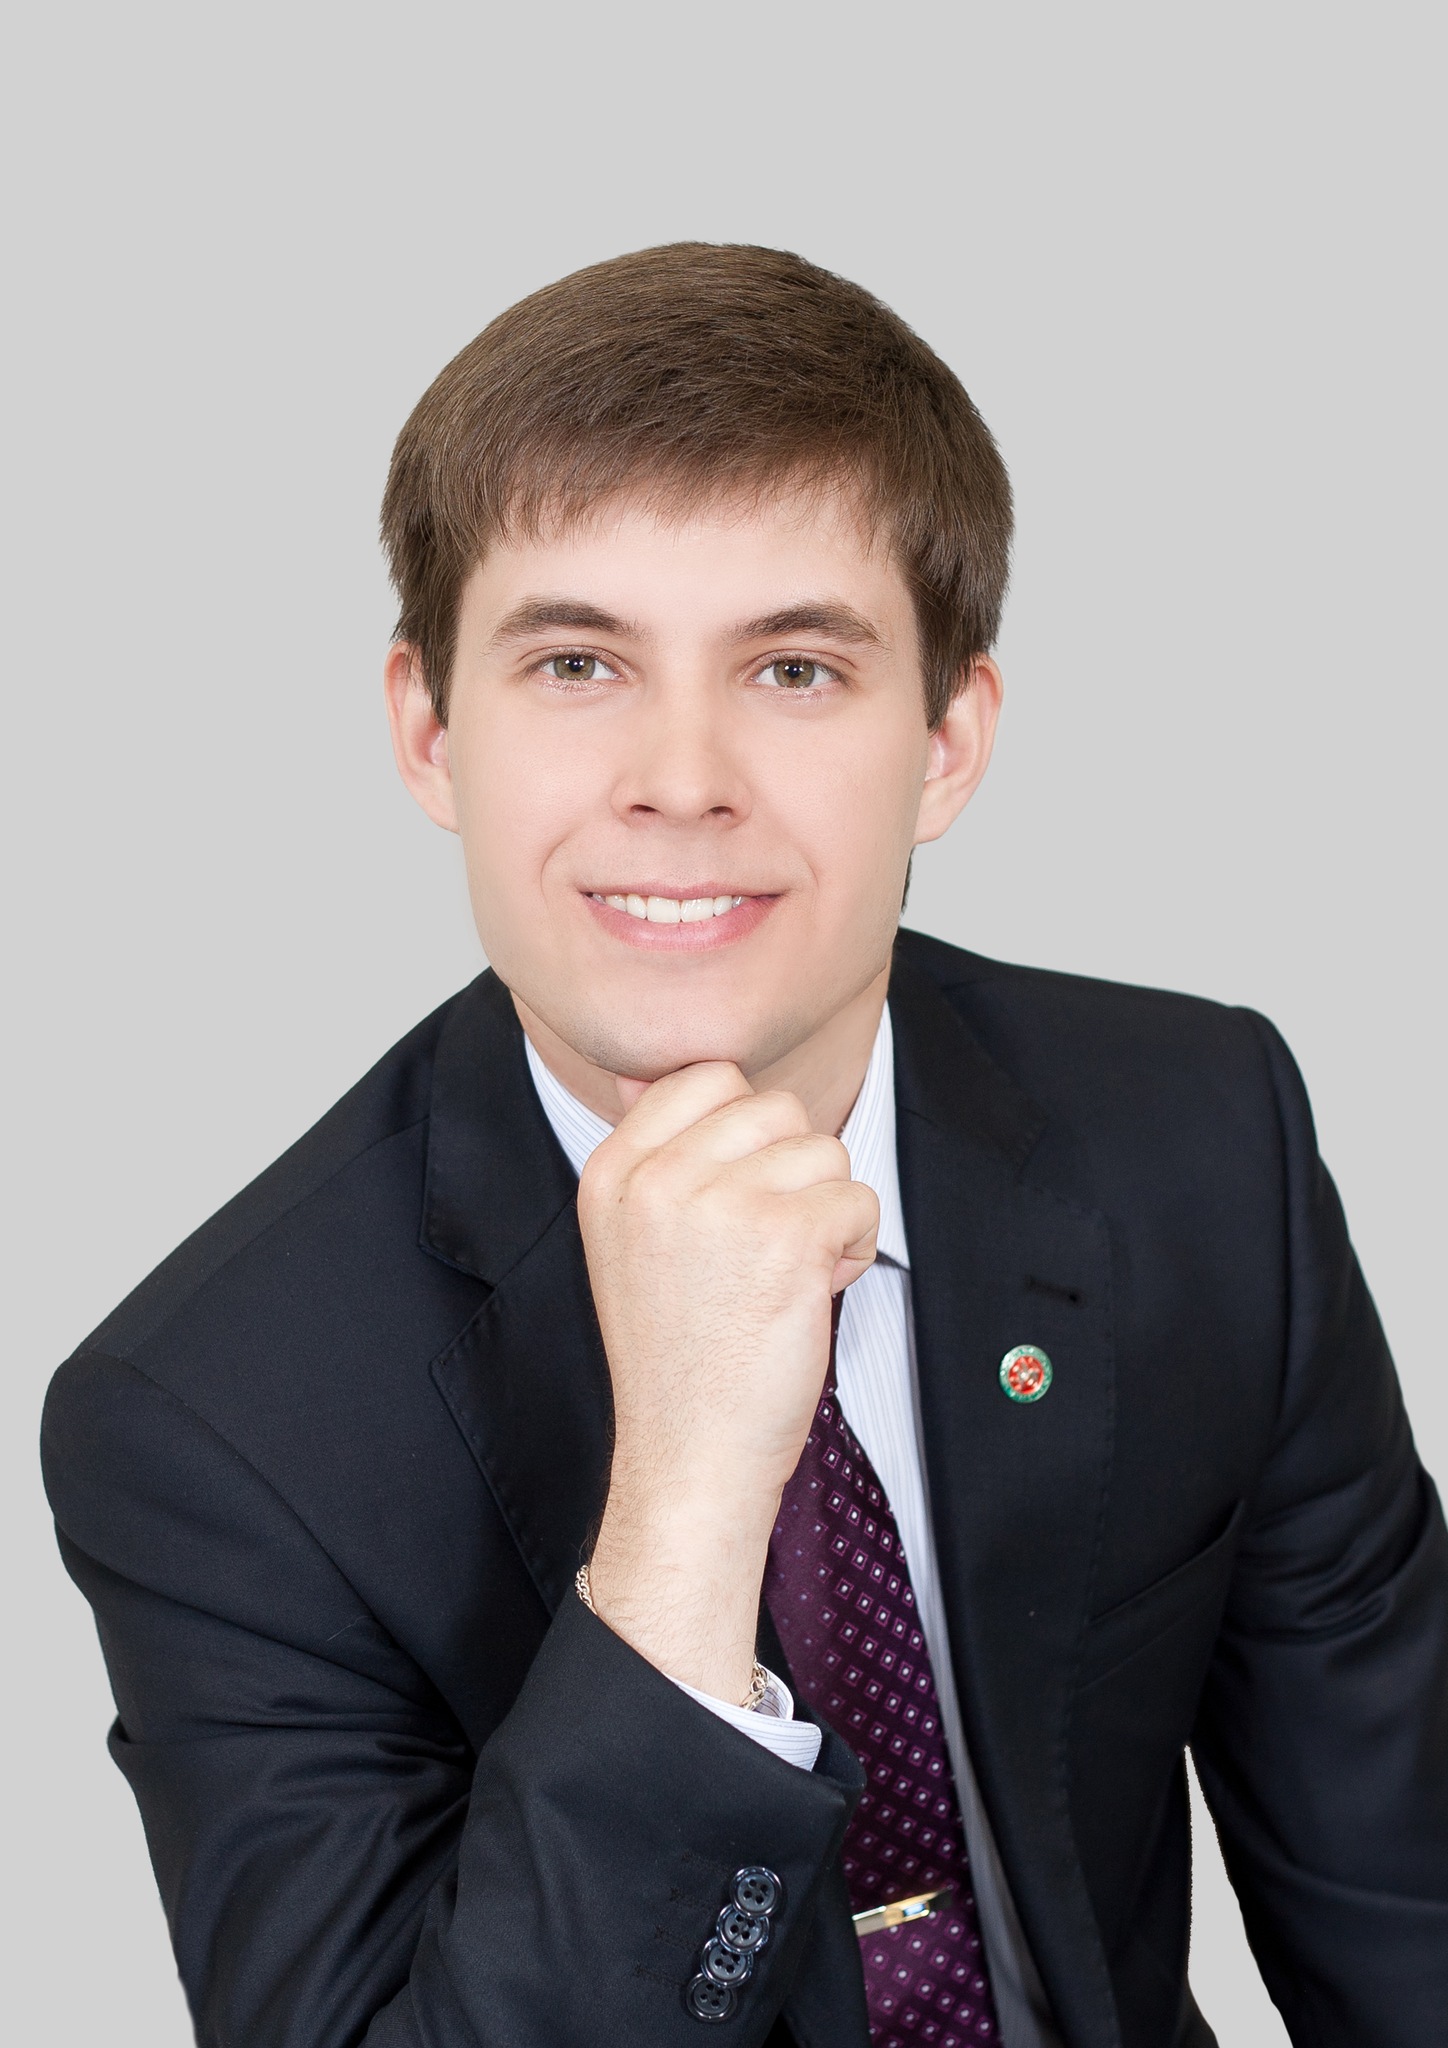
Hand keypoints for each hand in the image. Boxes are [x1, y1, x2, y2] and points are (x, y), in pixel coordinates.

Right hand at [577, 1064, 877, 1701]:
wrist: (690, 1458)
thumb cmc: (678, 1356)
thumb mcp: (630, 1241)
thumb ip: (649, 1156)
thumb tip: (651, 1075)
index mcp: (614, 1171)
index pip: (706, 1076)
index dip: (746, 1134)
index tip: (734, 1202)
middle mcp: (657, 1177)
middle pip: (775, 1107)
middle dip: (793, 1173)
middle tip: (763, 1250)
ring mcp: (718, 1203)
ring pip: (825, 1150)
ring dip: (827, 1212)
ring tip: (784, 1277)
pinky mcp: (783, 1237)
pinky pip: (858, 1200)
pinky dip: (855, 1248)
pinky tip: (812, 1296)